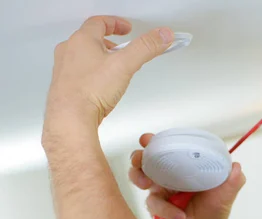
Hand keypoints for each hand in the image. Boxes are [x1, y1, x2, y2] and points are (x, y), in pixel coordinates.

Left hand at [43, 16, 173, 137]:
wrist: (70, 117)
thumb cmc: (90, 91)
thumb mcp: (125, 65)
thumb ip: (145, 47)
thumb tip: (162, 35)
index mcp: (81, 40)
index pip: (99, 22)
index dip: (116, 23)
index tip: (126, 28)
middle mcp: (69, 52)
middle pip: (90, 38)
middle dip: (108, 41)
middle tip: (121, 48)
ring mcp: (64, 69)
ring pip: (83, 56)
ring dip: (99, 58)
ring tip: (113, 68)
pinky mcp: (64, 86)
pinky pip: (79, 74)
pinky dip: (91, 74)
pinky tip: (101, 86)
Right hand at [129, 133, 245, 218]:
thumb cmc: (216, 207)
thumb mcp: (228, 191)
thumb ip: (234, 178)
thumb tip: (236, 165)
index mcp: (183, 164)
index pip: (166, 147)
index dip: (154, 141)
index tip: (148, 140)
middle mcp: (167, 174)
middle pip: (144, 159)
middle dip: (137, 157)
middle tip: (140, 160)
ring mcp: (159, 191)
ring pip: (139, 179)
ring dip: (138, 178)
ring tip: (147, 184)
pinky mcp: (155, 208)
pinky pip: (153, 205)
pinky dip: (166, 210)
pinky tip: (180, 216)